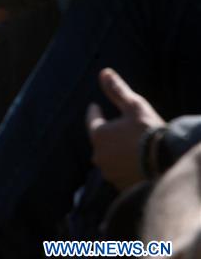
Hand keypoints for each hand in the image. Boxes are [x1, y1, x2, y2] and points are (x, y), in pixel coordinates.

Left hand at [86, 68, 165, 189]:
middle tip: (115, 128)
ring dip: (115, 152)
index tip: (94, 106)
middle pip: (100, 141)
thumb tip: (104, 72)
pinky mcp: (120, 185)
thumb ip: (117, 90)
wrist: (167, 162)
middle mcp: (99, 155)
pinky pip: (119, 172)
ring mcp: (109, 172)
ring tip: (127, 147)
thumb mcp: (134, 106)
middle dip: (106, 134)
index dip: (94, 112)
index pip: (92, 120)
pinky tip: (134, 163)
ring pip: (109, 158)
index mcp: (99, 134)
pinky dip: (124, 166)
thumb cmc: (149, 131)